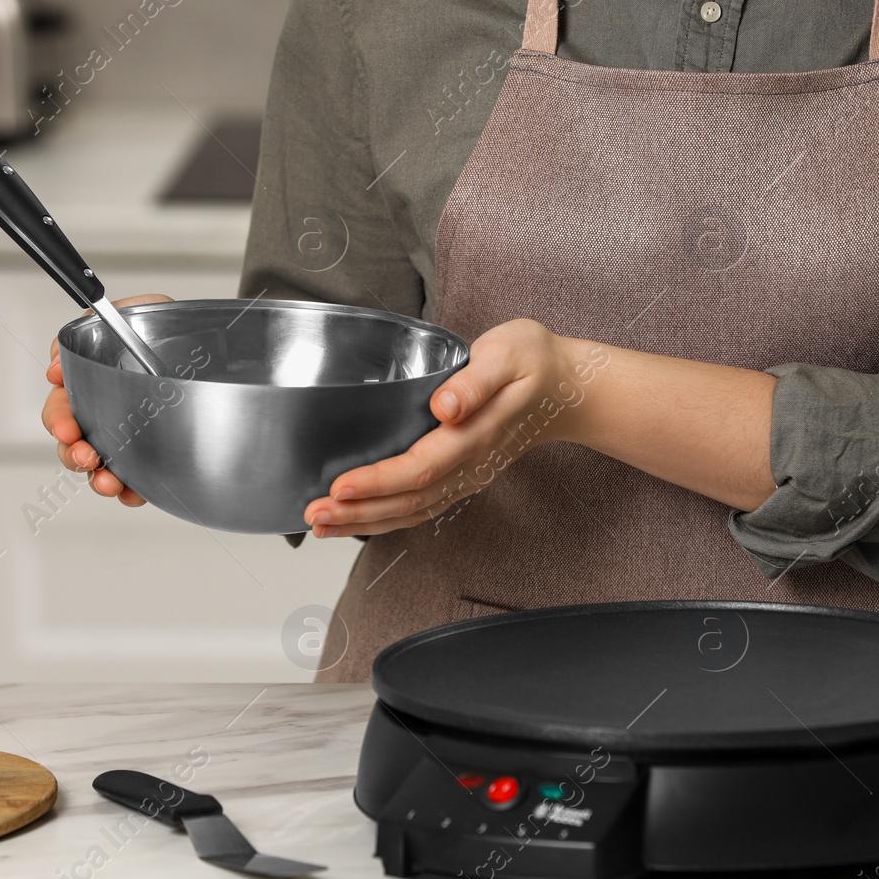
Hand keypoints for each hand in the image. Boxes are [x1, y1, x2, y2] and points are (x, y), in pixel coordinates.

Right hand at [42, 293, 172, 506]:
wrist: (224, 350)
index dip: (58, 417)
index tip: (66, 428)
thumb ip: (96, 325)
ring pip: (100, 467)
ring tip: (109, 482)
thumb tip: (57, 360)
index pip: (62, 404)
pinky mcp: (152, 457)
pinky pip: (135, 481)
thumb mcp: (138, 309)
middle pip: (73, 442)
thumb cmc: (175, 329)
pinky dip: (131, 491)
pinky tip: (134, 493)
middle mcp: (105, 413)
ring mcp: (128, 438)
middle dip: (72, 453)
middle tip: (86, 457)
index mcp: (92, 382)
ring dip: (98, 478)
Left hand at [303, 318, 608, 537]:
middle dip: (358, 512)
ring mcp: (466, 476)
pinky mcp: (460, 477)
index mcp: (476, 435)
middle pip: (409, 501)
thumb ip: (475, 381)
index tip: (340, 485)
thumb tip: (444, 405)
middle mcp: (470, 465)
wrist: (565, 389)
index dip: (379, 482)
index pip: (421, 469)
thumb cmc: (533, 362)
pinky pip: (419, 506)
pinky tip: (354, 517)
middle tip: (313, 514)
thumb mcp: (508, 354)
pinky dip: (383, 518)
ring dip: (364, 522)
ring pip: (411, 511)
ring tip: (321, 524)